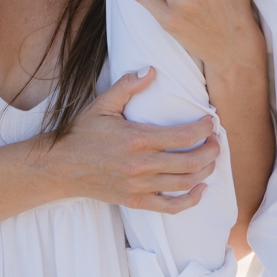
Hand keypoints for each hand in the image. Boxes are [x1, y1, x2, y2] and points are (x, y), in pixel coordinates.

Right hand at [38, 69, 219, 210]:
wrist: (61, 167)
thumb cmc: (82, 134)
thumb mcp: (102, 105)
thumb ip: (127, 86)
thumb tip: (151, 69)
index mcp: (137, 138)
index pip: (184, 135)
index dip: (205, 128)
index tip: (211, 121)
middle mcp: (141, 165)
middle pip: (191, 161)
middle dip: (211, 150)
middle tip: (216, 140)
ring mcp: (139, 187)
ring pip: (185, 184)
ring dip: (206, 171)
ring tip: (211, 159)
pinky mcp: (136, 201)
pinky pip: (171, 207)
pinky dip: (191, 200)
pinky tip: (201, 188)